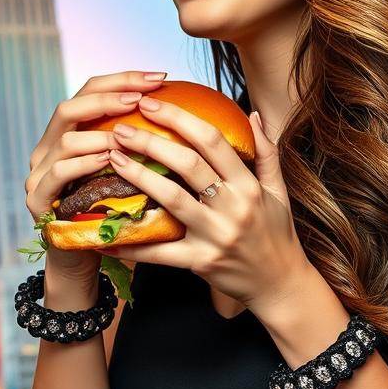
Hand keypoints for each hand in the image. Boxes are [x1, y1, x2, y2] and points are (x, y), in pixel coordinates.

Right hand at [25, 70, 167, 279]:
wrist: (84, 262)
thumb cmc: (111, 214)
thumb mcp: (125, 172)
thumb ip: (135, 142)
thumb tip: (182, 111)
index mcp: (67, 135)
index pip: (89, 92)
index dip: (123, 80)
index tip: (160, 77)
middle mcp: (47, 149)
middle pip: (70, 106)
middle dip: (109, 97)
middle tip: (143, 98)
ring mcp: (38, 174)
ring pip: (65, 140)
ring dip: (101, 134)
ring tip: (130, 134)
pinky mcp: (38, 201)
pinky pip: (59, 173)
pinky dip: (84, 164)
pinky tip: (110, 160)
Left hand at [94, 99, 312, 314]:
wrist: (279, 284)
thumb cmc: (275, 232)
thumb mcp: (277, 190)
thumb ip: (266, 151)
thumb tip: (251, 114)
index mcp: (248, 185)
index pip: (213, 141)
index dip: (180, 118)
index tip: (152, 103)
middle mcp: (233, 207)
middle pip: (187, 165)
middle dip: (151, 142)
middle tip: (122, 128)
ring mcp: (215, 235)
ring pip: (172, 199)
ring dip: (139, 177)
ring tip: (113, 158)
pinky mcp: (200, 261)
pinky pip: (161, 252)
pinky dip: (134, 244)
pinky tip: (108, 234)